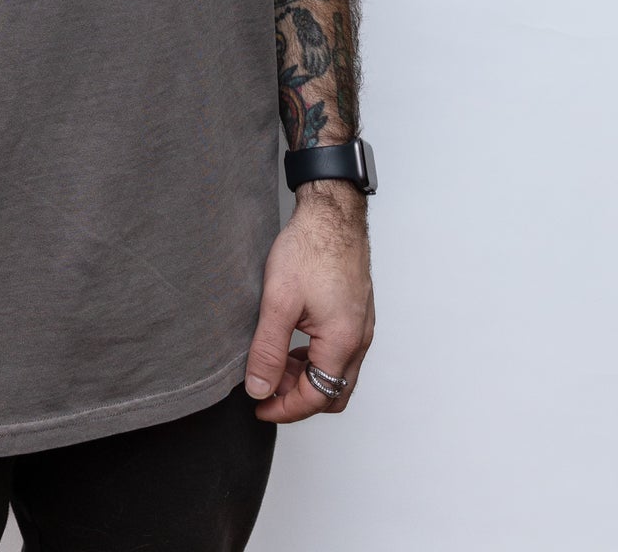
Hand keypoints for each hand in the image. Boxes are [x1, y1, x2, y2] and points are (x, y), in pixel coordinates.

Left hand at [243, 182, 373, 422]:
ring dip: (307, 378)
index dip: (285, 409)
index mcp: (343, 342)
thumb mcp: (279, 301)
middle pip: (333, 392)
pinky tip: (293, 344)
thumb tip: (259, 389)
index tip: (258, 406)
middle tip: (266, 388)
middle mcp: (359, 339)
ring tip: (274, 364)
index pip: (316, 397)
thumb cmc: (310, 248)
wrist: (332, 212)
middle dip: (299, 398)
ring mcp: (361, 326)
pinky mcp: (357, 313)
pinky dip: (316, 359)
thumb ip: (268, 350)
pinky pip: (341, 352)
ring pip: (338, 373)